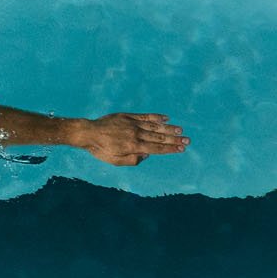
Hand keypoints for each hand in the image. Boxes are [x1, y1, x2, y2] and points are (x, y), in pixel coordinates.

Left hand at [73, 113, 188, 166]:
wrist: (88, 133)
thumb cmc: (100, 150)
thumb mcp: (115, 161)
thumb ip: (132, 160)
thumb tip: (147, 155)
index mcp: (133, 147)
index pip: (156, 148)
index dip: (170, 149)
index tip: (181, 149)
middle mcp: (136, 134)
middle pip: (159, 137)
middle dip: (174, 139)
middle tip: (188, 140)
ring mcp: (133, 124)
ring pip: (154, 126)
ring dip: (169, 128)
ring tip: (181, 130)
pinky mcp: (128, 116)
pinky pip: (145, 116)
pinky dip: (156, 117)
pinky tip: (166, 117)